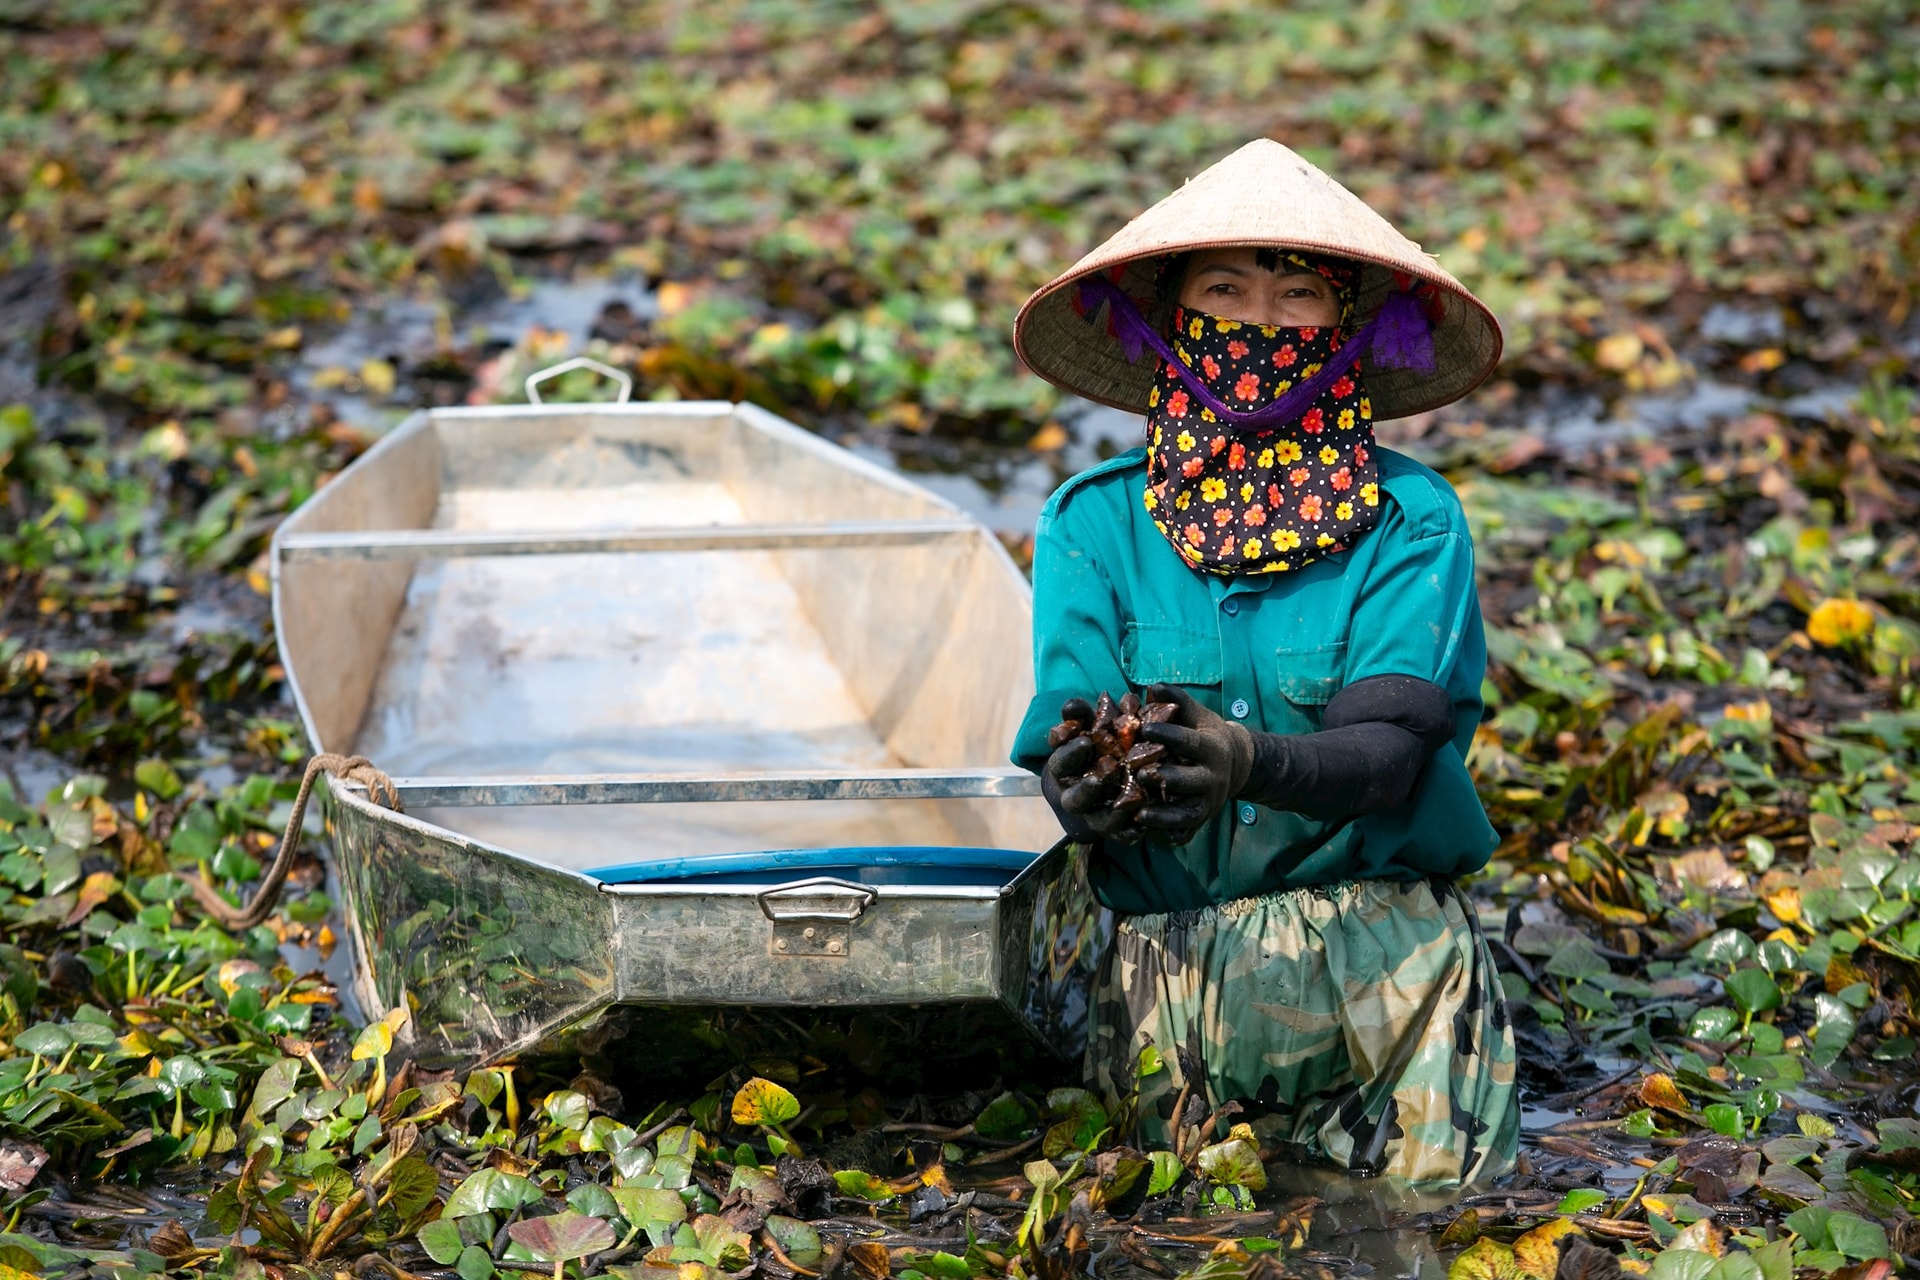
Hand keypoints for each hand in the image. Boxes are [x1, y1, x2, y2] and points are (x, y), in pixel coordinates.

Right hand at [1042, 699, 1144, 843]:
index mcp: (1063, 771)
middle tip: (1109, 770)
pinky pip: (1122, 835)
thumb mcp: (1088, 727)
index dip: (1070, 753)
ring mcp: (1094, 816)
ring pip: (1099, 821)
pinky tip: (1142, 825)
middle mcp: (1075, 797)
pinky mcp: (1115, 831)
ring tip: (1130, 800)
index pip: (1060, 764)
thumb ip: (1081, 716)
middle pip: (1075, 799)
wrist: (1107, 774)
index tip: (1087, 739)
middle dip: (1089, 787)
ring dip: (1113, 812)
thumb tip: (1072, 705)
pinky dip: (1131, 831)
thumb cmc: (1096, 745)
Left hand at [1135, 684, 1254, 841]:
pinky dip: (1174, 835)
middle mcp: (1213, 777)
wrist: (1236, 764)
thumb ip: (1176, 700)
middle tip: (1141, 774)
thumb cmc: (1206, 734)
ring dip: (1165, 815)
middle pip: (1191, 780)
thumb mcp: (1196, 715)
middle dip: (1168, 778)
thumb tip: (1153, 686)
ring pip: (1188, 812)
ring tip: (1139, 814)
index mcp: (1212, 748)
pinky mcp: (1203, 819)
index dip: (1169, 734)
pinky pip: (1188, 831)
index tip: (1145, 727)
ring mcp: (1209, 802)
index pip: (1190, 742)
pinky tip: (1155, 837)